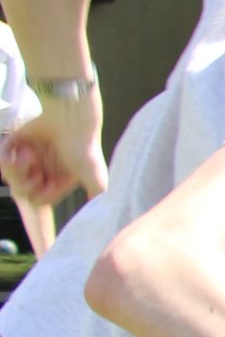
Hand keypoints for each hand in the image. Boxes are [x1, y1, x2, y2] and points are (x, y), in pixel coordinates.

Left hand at [1, 88, 108, 204]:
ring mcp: (28, 158)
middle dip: (27, 184)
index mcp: (58, 181)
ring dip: (19, 169)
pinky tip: (23, 152)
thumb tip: (102, 219)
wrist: (70, 117)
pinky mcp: (15, 144)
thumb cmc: (84, 147)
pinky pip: (2, 161)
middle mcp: (43, 171)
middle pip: (21, 192)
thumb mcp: (96, 178)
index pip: (39, 201)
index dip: (40, 195)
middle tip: (36, 172)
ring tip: (31, 156)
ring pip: (10, 178)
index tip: (48, 183)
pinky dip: (8, 159)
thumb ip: (98, 199)